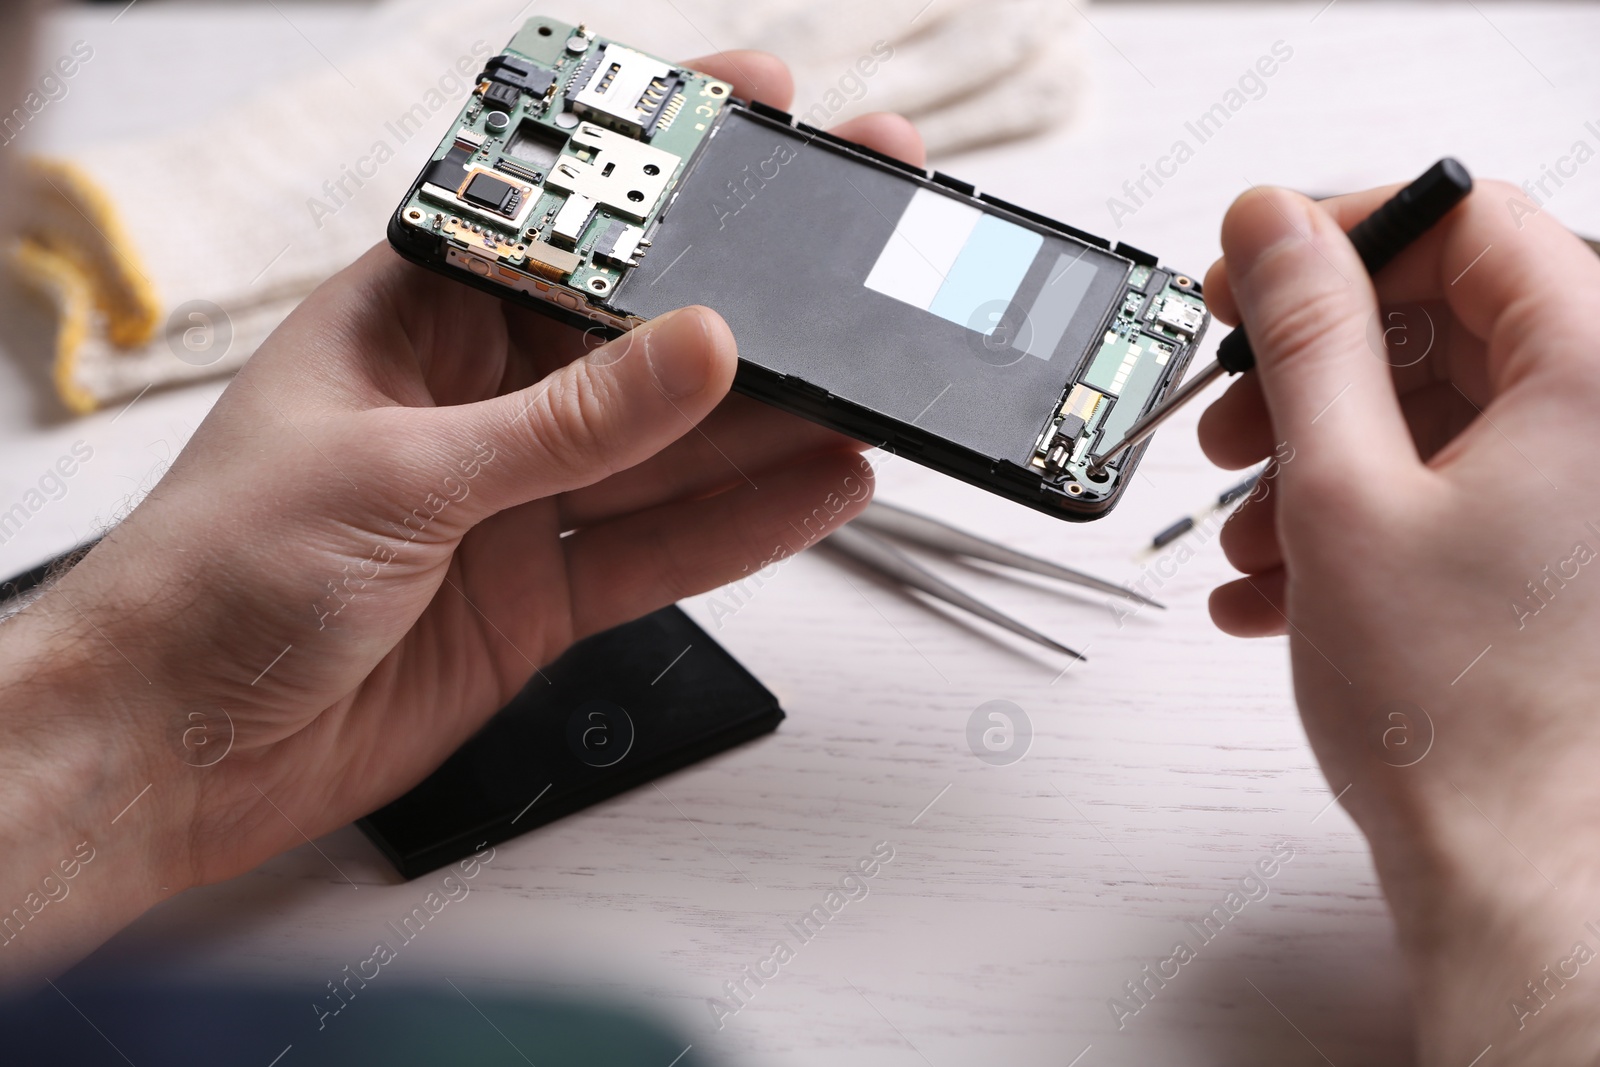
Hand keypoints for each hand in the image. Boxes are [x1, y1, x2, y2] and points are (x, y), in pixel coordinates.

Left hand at [0, 53, 924, 980]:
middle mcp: (479, 403)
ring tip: (871, 384)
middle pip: (641, 340)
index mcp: (414, 322)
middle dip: (751, 300)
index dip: (656, 165)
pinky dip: (746, 525)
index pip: (557, 224)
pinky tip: (819, 486)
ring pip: (672, 451)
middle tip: (853, 257)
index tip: (756, 109)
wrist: (177, 753)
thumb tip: (695, 350)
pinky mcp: (546, 591)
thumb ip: (563, 422)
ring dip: (772, 422)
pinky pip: (667, 550)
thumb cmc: (215, 579)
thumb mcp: (396, 473)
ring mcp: (519, 500)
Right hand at [1198, 179, 1599, 1061]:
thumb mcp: (1342, 491)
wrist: (1518, 874)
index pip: (1469, 225)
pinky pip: (1445, 487)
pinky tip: (1279, 580)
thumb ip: (1306, 337)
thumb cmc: (1456, 712)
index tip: (1253, 275)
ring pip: (1433, 414)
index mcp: (1590, 378)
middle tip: (1232, 410)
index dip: (1345, 235)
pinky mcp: (1552, 551)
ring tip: (1247, 526)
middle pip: (1443, 322)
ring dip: (1317, 455)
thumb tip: (1273, 226)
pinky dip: (1355, 515)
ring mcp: (1580, 494)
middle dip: (1312, 369)